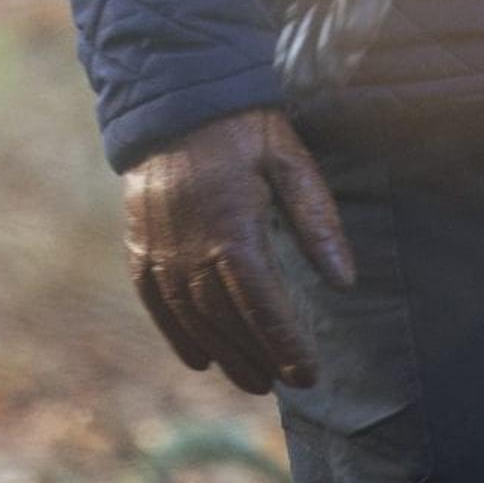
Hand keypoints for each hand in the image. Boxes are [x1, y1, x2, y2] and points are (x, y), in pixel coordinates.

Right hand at [121, 107, 354, 394]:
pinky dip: (176, 334)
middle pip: (224, 318)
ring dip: (222, 354)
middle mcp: (189, 245)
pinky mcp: (139, 245)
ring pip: (191, 317)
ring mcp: (159, 248)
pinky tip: (199, 358)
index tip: (307, 375)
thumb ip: (317, 221)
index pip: (260, 302)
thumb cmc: (244, 129)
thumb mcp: (291, 161)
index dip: (283, 343)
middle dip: (256, 356)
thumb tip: (344, 281)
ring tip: (252, 379)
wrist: (174, 99)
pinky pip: (156, 301)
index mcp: (231, 224)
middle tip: (282, 383)